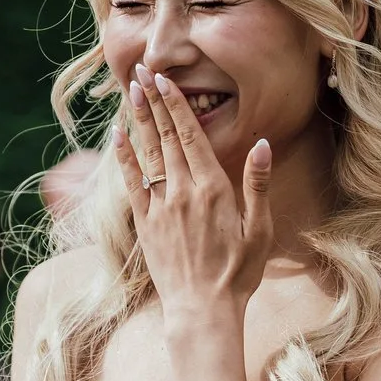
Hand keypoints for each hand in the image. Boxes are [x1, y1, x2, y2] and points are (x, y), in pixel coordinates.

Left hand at [118, 62, 273, 315]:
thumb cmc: (238, 273)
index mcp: (213, 189)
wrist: (202, 310)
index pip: (190, 135)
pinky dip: (124, 158)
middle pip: (165, 137)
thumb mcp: (259, 228)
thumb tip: (262, 144)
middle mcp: (182, 192)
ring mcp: (160, 207)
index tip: (164, 79)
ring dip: (138, 121)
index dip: (175, 105)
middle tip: (140, 70)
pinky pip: (131, 184)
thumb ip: (257, 184)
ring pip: (147, 154)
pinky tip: (117, 137)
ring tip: (130, 91)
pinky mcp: (145, 224)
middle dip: (152, 101)